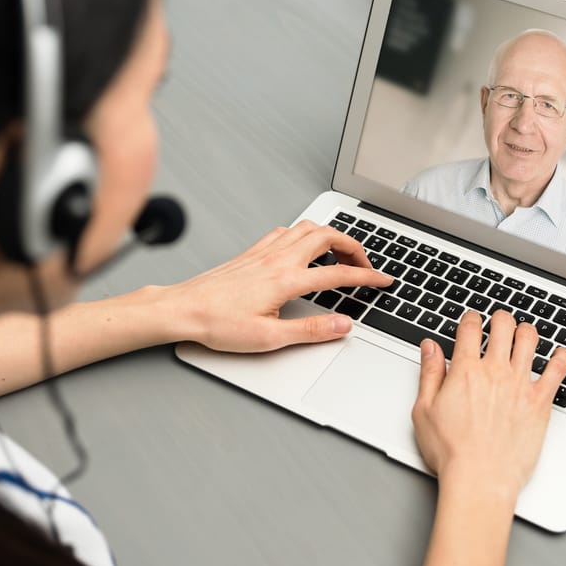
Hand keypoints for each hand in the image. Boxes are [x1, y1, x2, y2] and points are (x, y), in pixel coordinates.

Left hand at [151, 220, 391, 351]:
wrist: (182, 309)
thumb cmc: (217, 323)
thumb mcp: (269, 338)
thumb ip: (311, 331)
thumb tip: (343, 326)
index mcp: (286, 280)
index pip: (338, 273)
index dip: (367, 276)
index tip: (383, 280)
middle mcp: (277, 259)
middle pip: (327, 236)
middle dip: (354, 246)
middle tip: (365, 264)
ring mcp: (264, 251)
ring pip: (307, 228)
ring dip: (331, 235)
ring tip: (341, 253)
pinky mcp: (252, 251)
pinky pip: (286, 231)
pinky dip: (305, 234)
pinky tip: (303, 249)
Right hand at [411, 310, 565, 500]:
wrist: (480, 478)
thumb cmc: (452, 452)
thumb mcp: (424, 410)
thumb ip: (429, 374)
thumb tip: (430, 348)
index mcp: (465, 370)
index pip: (470, 328)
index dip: (470, 318)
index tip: (471, 320)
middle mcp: (495, 372)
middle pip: (503, 325)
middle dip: (500, 318)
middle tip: (499, 321)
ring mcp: (520, 385)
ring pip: (530, 340)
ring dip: (526, 330)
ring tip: (524, 333)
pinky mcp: (540, 402)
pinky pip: (557, 371)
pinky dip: (561, 358)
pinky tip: (560, 355)